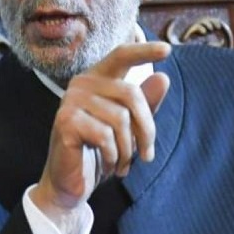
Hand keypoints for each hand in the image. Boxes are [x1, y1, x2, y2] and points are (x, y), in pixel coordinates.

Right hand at [30, 41, 171, 223]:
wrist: (70, 183)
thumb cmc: (100, 152)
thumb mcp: (129, 129)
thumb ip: (145, 105)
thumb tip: (163, 78)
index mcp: (97, 79)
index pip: (121, 56)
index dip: (143, 51)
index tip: (167, 50)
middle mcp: (81, 83)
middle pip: (131, 94)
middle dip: (146, 130)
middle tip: (146, 156)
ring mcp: (70, 101)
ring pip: (120, 119)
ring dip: (127, 149)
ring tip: (121, 164)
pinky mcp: (65, 122)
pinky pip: (105, 135)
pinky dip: (112, 156)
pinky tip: (107, 165)